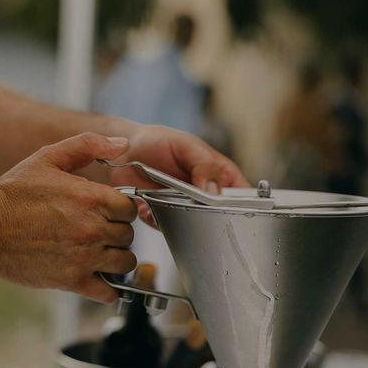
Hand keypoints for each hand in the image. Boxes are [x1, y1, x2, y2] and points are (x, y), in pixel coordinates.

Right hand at [0, 133, 137, 302]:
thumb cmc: (14, 194)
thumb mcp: (49, 158)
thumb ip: (88, 145)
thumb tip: (121, 144)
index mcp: (92, 198)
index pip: (131, 209)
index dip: (121, 210)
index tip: (108, 212)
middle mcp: (93, 228)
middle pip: (129, 235)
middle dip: (118, 232)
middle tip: (99, 230)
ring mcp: (84, 257)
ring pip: (125, 262)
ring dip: (116, 258)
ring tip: (99, 252)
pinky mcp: (72, 281)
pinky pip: (108, 292)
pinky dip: (108, 288)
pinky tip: (98, 277)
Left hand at [106, 125, 248, 223]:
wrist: (124, 151)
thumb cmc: (159, 141)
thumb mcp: (186, 146)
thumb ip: (204, 165)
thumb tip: (214, 190)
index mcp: (222, 175)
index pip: (244, 196)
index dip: (242, 206)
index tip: (227, 209)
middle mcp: (207, 194)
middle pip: (220, 216)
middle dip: (206, 216)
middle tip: (189, 207)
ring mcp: (187, 206)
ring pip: (194, 226)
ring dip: (178, 217)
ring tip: (162, 202)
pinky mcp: (166, 215)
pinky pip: (168, 227)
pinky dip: (157, 220)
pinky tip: (147, 207)